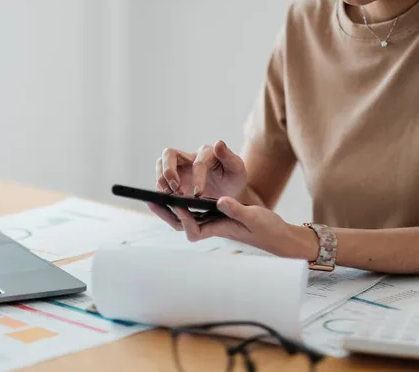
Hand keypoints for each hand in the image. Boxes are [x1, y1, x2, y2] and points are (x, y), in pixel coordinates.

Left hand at [148, 197, 318, 259]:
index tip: (177, 204)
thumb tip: (220, 201)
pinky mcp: (215, 215)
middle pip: (182, 225)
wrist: (277, 235)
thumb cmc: (268, 229)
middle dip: (166, 213)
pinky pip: (193, 211)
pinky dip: (182, 203)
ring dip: (170, 208)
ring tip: (155, 195)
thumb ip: (237, 210)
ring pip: (185, 218)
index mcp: (219, 229)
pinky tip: (174, 192)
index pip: (194, 230)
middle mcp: (212, 227)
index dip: (183, 218)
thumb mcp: (255, 217)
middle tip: (150, 199)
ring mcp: (212, 222)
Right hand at [156, 141, 246, 198]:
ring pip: (160, 164)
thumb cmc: (234, 181)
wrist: (228, 194)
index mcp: (207, 153)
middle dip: (169, 171)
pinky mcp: (173, 178)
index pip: (197, 162)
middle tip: (175, 188)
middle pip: (169, 154)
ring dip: (162, 180)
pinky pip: (160, 180)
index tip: (198, 194)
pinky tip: (168, 199)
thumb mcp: (237, 170)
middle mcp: (189, 156)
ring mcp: (179, 167)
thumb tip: (218, 143)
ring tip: (170, 195)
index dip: (196, 177)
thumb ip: (229, 157)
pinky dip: (161, 189)